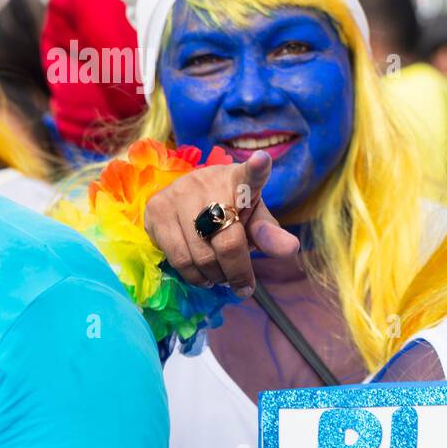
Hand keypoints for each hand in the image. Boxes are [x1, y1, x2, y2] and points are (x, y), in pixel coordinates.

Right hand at [143, 150, 299, 295]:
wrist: (190, 199)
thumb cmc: (230, 209)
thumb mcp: (254, 218)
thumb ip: (269, 233)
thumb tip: (291, 249)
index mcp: (240, 180)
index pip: (251, 174)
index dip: (257, 168)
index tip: (262, 161)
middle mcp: (206, 182)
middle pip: (228, 242)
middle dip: (238, 272)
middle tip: (243, 286)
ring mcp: (178, 194)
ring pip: (201, 255)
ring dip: (215, 277)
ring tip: (221, 278)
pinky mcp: (156, 210)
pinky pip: (178, 258)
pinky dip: (194, 276)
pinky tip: (202, 274)